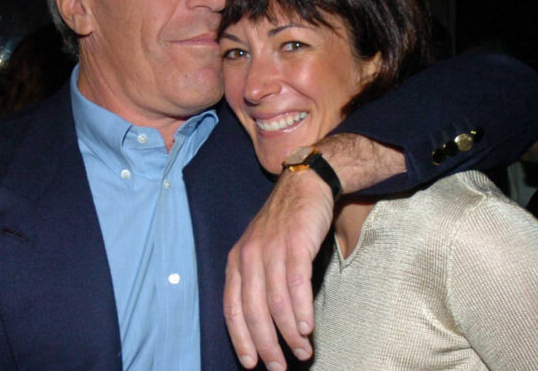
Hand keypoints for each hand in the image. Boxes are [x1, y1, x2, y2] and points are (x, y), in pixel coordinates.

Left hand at [224, 169, 333, 368]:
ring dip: (289, 334)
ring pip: (275, 302)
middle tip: (279, 367)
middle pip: (252, 311)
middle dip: (266, 345)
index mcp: (237, 261)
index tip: (251, 363)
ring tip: (302, 352)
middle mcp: (249, 257)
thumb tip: (267, 323)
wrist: (304, 184)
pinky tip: (306, 327)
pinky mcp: (294, 244)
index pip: (232, 308)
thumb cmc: (285, 223)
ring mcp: (271, 250)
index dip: (240, 338)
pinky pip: (295, 284)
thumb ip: (259, 281)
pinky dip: (300, 309)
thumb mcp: (261, 249)